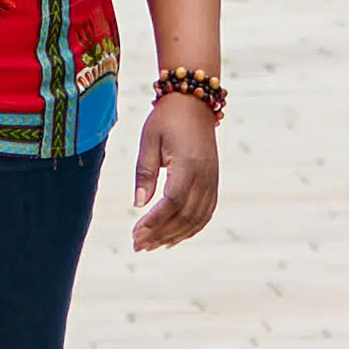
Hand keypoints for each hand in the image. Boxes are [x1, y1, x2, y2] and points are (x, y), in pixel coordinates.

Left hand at [131, 87, 226, 249]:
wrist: (194, 102)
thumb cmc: (167, 119)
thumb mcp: (149, 140)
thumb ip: (144, 172)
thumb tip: (138, 204)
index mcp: (188, 165)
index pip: (172, 202)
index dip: (154, 222)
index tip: (136, 234)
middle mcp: (204, 177)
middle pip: (184, 216)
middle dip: (160, 234)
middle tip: (138, 245)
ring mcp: (212, 181)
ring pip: (196, 219)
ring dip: (174, 236)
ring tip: (152, 246)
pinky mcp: (213, 182)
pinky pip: (205, 213)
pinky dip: (190, 229)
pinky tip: (173, 238)